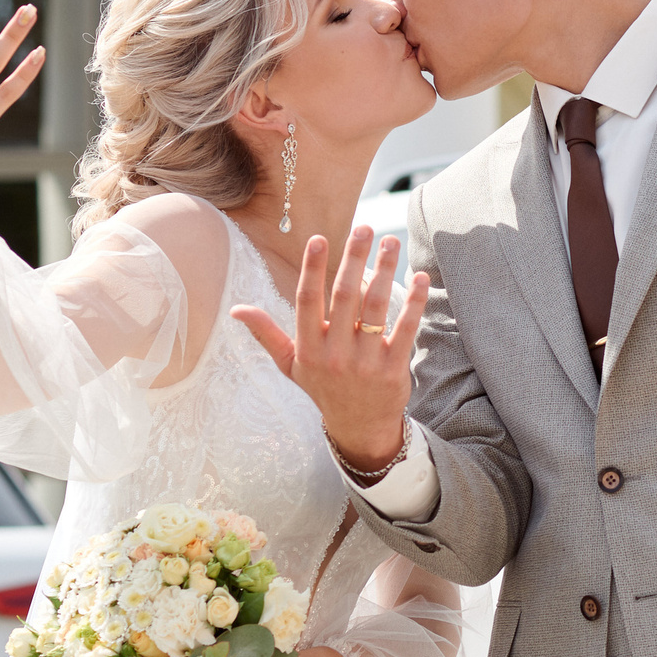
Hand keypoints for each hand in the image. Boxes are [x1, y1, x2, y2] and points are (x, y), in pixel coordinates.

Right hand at [232, 226, 429, 470]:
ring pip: (376, 308)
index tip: (319, 238)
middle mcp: (334, 355)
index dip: (312, 269)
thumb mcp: (290, 365)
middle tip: (364, 228)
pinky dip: (414, 302)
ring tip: (391, 244)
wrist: (359, 428)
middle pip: (344, 297)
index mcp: (308, 349)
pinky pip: (405, 329)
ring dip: (384, 271)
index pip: (307, 301)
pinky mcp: (393, 369)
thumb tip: (235, 308)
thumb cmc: (323, 388)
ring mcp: (365, 363)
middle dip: (353, 259)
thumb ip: (266, 334)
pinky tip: (421, 278)